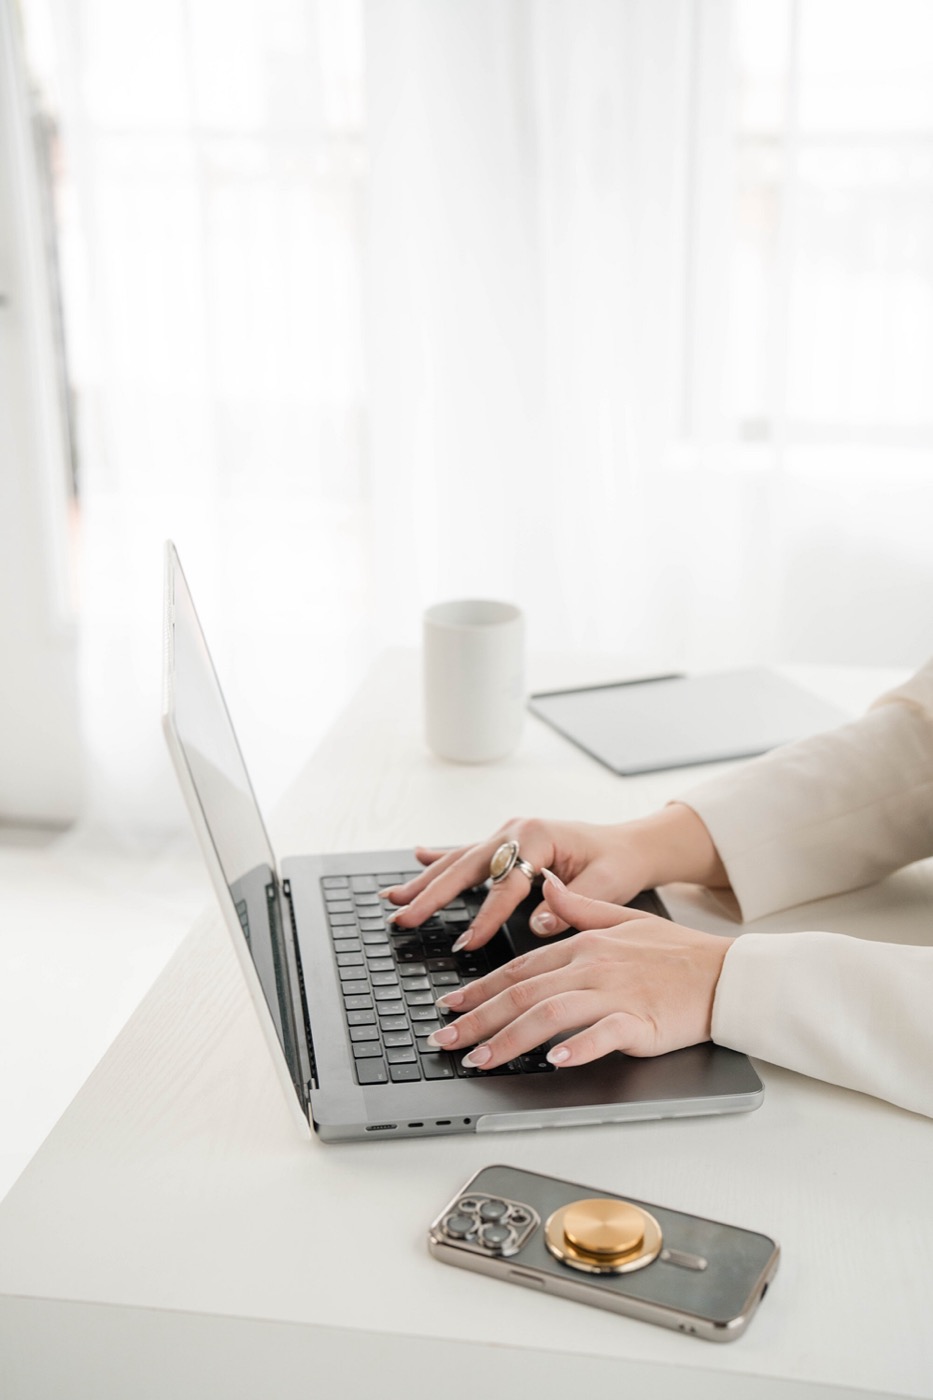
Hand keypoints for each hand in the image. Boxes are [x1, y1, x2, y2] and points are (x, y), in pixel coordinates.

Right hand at [381, 806, 726, 951]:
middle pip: (466, 866)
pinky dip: (440, 857)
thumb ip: (571, 906)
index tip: (467, 942)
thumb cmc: (619, 863)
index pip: (505, 884)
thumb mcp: (605, 886)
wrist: (630, 845)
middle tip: (403, 917)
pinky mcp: (506, 842)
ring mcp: (507, 834)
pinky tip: (417, 857)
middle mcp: (516, 831)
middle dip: (432, 894)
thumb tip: (538, 927)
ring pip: (457, 859)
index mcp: (538, 836)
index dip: (486, 916)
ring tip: (394, 897)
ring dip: (425, 880)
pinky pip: (467, 853)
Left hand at [425, 871, 734, 1067]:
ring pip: (549, 1013)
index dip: (480, 988)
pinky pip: (603, 1033)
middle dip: (477, 1018)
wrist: (726, 972)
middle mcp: (592, 967)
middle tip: (443, 1039)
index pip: (519, 968)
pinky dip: (577, 1047)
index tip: (450, 1006)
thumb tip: (547, 887)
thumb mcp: (624, 919)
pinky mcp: (640, 1020)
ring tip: (479, 1060)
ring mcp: (615, 993)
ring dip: (509, 1039)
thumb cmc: (677, 953)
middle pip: (522, 991)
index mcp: (584, 945)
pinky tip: (555, 1061)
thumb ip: (580, 908)